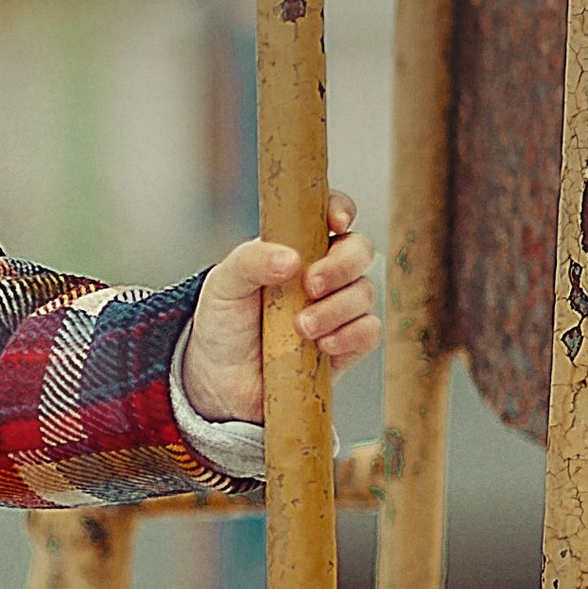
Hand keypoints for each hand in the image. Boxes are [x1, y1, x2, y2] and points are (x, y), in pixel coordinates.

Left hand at [185, 192, 379, 424]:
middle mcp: (324, 272)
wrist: (219, 379)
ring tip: (300, 326)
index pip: (331, 214)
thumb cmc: (224, 322)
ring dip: (336, 308)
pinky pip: (369, 332)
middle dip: (342, 265)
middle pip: (360, 251)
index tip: (335, 223)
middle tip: (310, 285)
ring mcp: (338, 308)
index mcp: (298, 246)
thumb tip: (292, 259)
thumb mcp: (224, 283)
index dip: (341, 210)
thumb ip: (252, 261)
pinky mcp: (346, 344)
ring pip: (365, 293)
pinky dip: (350, 335)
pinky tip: (321, 345)